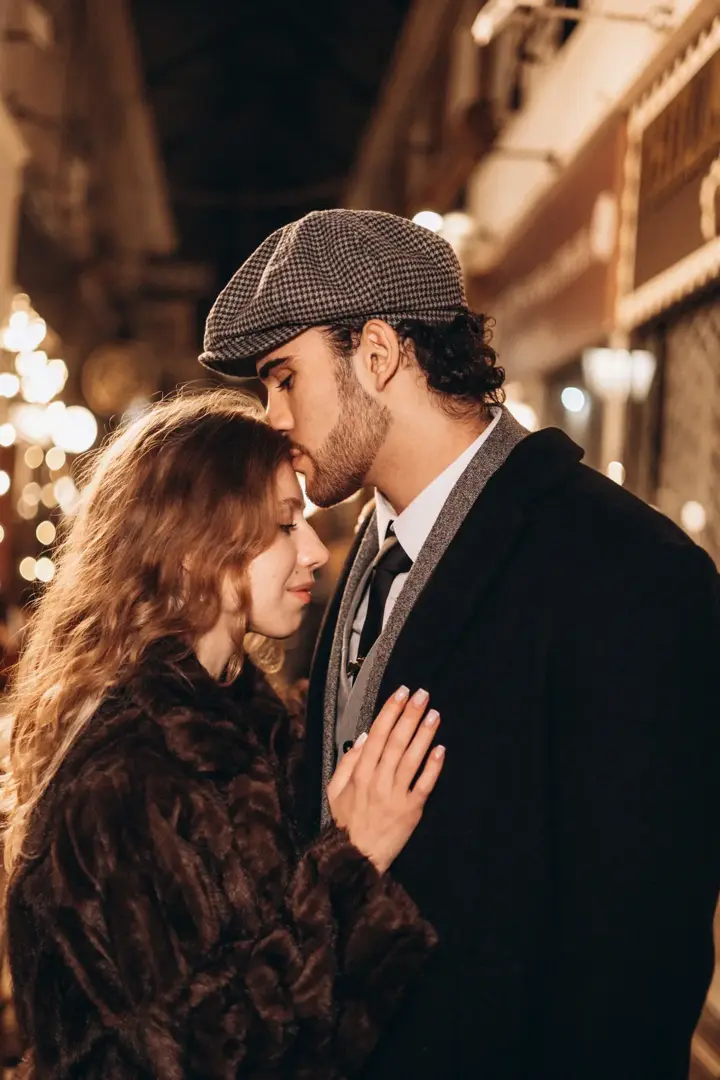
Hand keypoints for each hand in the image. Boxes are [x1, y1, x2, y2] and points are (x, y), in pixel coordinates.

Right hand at [327, 687, 444, 872]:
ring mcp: (395, 795)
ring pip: (412, 758)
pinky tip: (440, 749)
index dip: (390, 712)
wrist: (356, 858)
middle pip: (396, 741)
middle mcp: (378, 780)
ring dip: (424, 734)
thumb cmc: (346, 823)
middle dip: (410, 715)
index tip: (401, 694)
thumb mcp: (334, 790)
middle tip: (422, 695)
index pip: (377, 734)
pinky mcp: (411, 810)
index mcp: (359, 773)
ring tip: (434, 714)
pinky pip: (424, 784)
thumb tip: (365, 736)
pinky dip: (432, 766)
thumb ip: (348, 761)